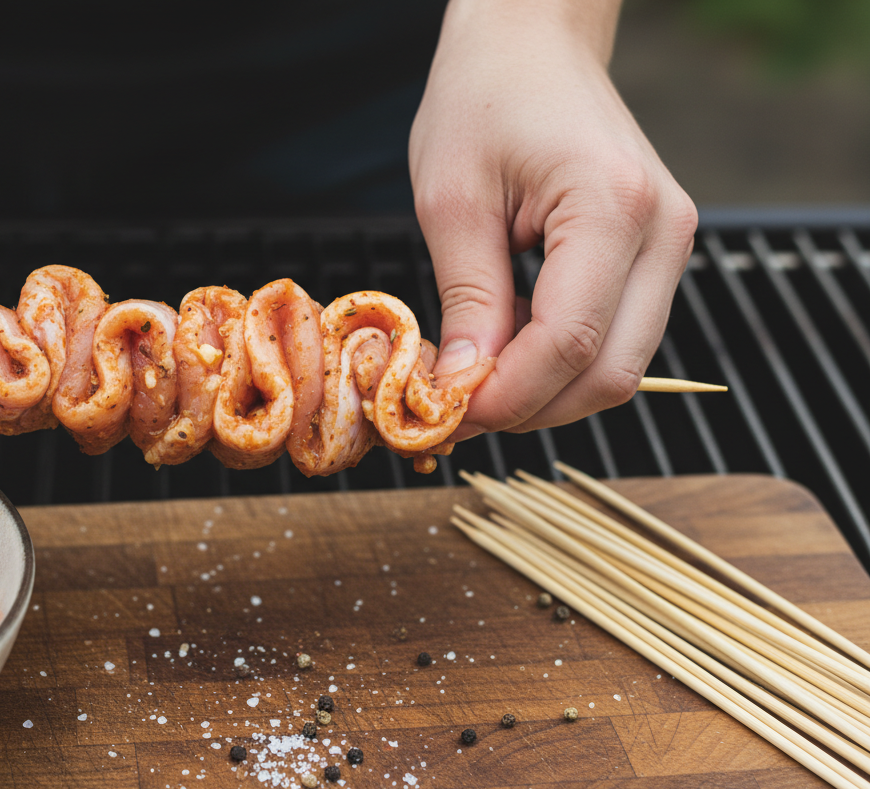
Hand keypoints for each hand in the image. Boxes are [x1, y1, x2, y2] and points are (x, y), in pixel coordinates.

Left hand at [410, 0, 697, 438]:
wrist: (534, 42)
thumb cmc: (485, 97)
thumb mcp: (452, 199)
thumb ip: (467, 298)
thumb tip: (464, 386)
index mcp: (613, 207)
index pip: (568, 342)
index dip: (508, 396)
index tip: (448, 416)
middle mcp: (663, 232)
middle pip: (610, 373)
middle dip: (531, 408)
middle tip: (458, 416)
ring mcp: (671, 244)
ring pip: (620, 366)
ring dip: (549, 394)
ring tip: (477, 386)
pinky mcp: (658, 253)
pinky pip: (618, 336)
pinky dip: (564, 364)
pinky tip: (510, 354)